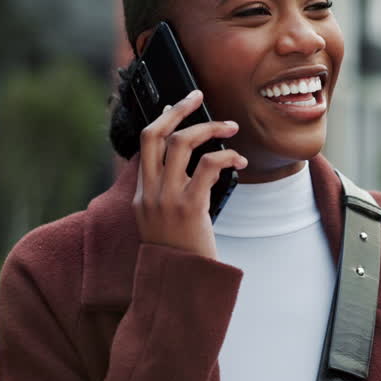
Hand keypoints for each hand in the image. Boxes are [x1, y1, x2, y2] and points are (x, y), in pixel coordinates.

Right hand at [134, 90, 247, 259]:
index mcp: (141, 194)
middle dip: (178, 109)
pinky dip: (226, 157)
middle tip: (199, 96)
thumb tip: (195, 166)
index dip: (163, 120)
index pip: (147, 144)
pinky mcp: (189, 207)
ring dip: (210, 129)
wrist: (179, 284)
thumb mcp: (162, 223)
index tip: (178, 105)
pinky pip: (207, 166)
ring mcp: (167, 198)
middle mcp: (149, 192)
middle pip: (155, 134)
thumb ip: (168, 195)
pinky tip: (239, 161)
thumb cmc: (180, 254)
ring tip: (230, 128)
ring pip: (182, 143)